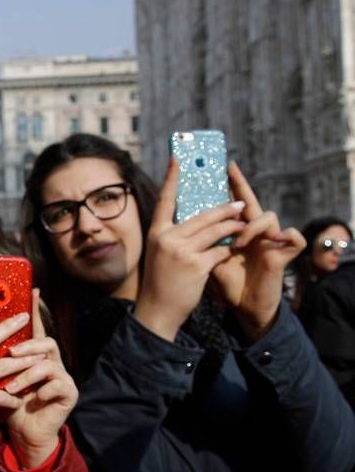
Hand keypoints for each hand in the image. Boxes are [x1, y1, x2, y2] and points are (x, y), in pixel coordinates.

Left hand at [2, 292, 78, 467]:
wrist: (22, 433)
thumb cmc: (6, 402)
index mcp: (32, 354)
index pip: (34, 327)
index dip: (34, 309)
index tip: (32, 290)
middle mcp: (50, 360)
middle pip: (44, 341)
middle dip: (27, 346)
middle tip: (10, 352)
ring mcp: (61, 376)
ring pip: (48, 364)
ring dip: (27, 375)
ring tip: (10, 387)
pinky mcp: (68, 393)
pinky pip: (58, 385)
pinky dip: (42, 391)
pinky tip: (32, 398)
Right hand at [134, 158, 245, 341]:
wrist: (157, 311)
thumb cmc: (160, 283)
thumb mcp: (160, 255)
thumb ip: (174, 237)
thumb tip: (197, 222)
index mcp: (156, 233)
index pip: (165, 199)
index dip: (172, 178)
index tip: (178, 158)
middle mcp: (167, 238)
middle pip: (202, 216)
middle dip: (225, 209)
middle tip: (240, 204)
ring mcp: (181, 251)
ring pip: (215, 231)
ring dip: (233, 228)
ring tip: (244, 226)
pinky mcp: (196, 264)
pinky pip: (220, 251)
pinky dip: (228, 252)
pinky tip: (232, 252)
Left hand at [210, 162, 304, 340]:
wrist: (244, 307)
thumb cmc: (228, 282)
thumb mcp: (207, 260)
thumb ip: (200, 241)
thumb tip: (178, 222)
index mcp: (235, 230)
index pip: (229, 204)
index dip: (227, 185)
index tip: (220, 165)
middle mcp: (253, 231)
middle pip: (249, 201)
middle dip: (240, 184)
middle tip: (230, 168)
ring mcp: (270, 240)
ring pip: (267, 216)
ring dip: (251, 227)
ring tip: (237, 244)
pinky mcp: (285, 254)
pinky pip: (294, 236)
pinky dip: (287, 236)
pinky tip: (276, 242)